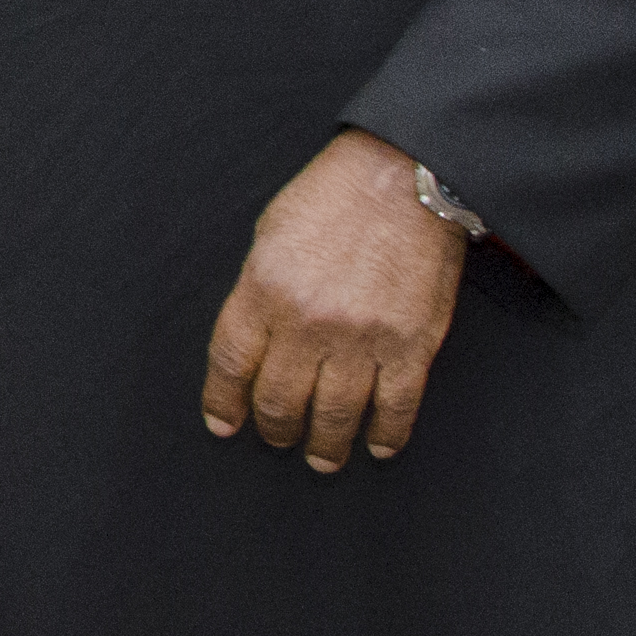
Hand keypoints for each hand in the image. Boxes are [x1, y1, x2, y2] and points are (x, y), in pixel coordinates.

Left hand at [197, 128, 467, 472]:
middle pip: (279, 399)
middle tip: (276, 437)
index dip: (223, 402)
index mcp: (264, 290)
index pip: (231, 364)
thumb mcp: (269, 235)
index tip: (224, 424)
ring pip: (333, 415)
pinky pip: (395, 407)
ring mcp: (361, 338)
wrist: (403, 177)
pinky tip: (377, 446)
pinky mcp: (411, 345)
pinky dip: (385, 435)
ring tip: (320, 458)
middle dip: (273, 428)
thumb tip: (250, 343)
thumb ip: (256, 291)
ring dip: (324, 445)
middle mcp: (308, 321)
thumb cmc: (331, 198)